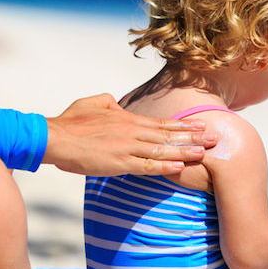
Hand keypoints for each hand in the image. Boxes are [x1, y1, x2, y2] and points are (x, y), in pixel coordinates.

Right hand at [43, 93, 217, 175]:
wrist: (52, 137)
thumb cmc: (69, 122)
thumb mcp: (92, 103)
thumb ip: (109, 102)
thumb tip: (118, 102)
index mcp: (127, 119)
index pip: (162, 123)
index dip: (183, 126)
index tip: (202, 126)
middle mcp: (131, 132)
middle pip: (168, 135)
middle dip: (193, 137)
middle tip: (215, 139)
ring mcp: (126, 148)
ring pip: (161, 149)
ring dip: (184, 151)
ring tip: (204, 153)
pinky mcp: (117, 163)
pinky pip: (145, 166)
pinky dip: (163, 166)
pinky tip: (179, 167)